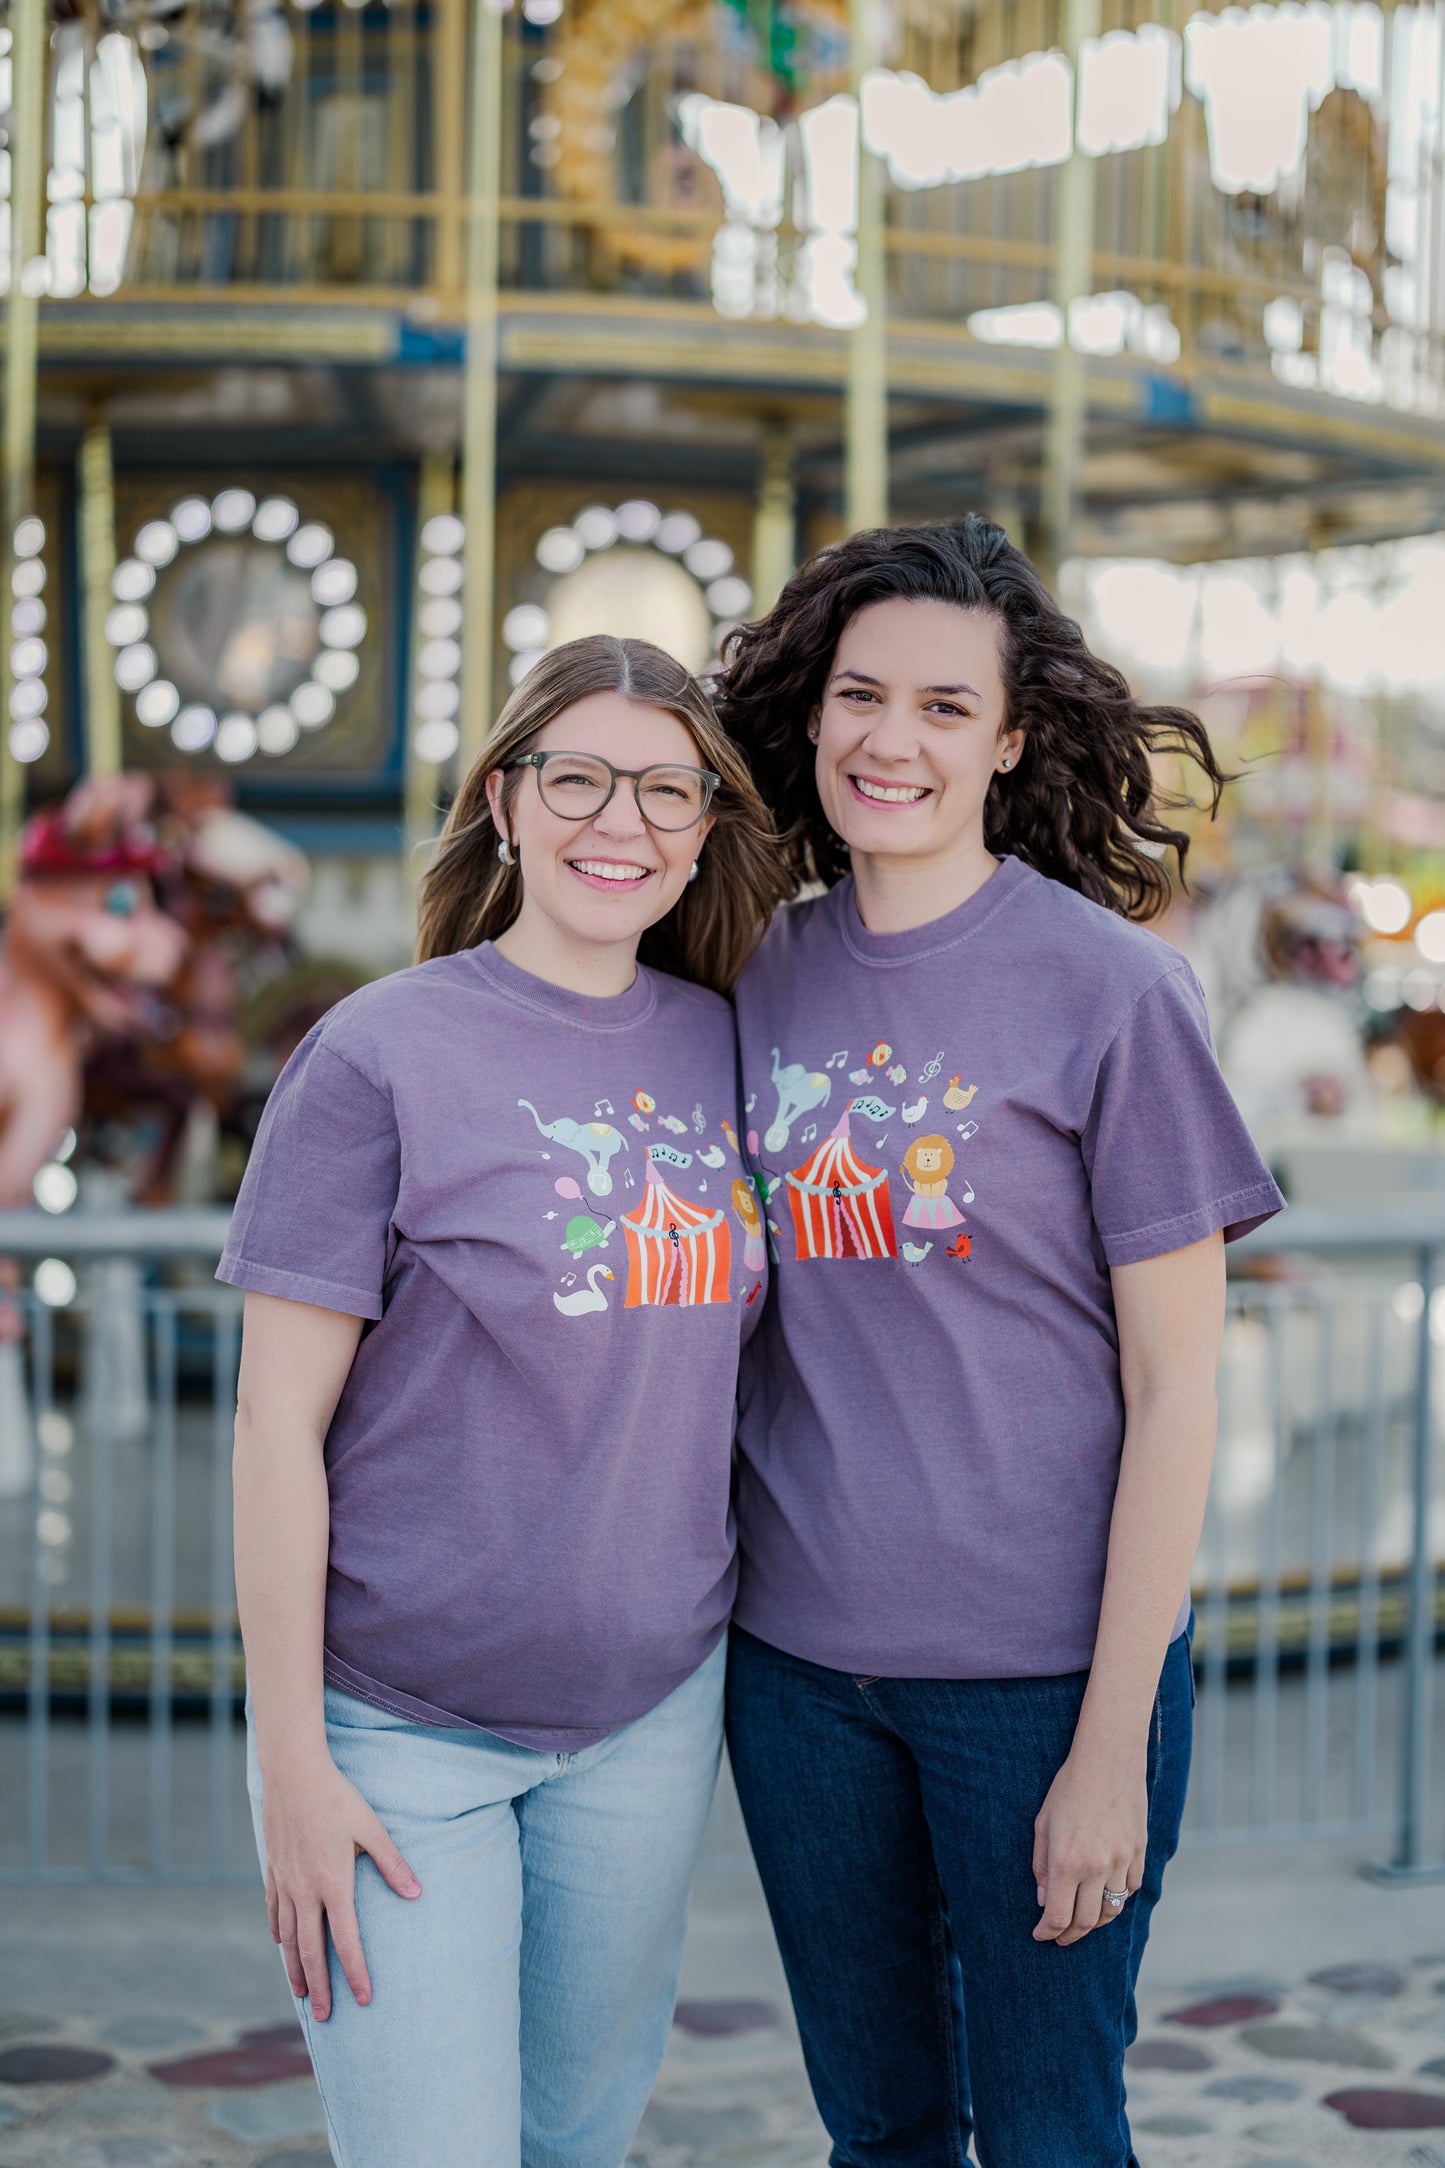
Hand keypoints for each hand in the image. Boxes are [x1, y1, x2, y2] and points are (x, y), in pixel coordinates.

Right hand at [260, 1752, 420, 2019]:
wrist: (293, 1774)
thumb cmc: (337, 1798)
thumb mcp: (371, 1828)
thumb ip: (392, 1863)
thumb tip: (415, 1893)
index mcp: (333, 1884)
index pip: (346, 1940)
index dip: (356, 1972)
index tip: (363, 1999)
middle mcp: (305, 1891)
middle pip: (311, 1950)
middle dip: (320, 1986)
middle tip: (326, 2016)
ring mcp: (285, 1883)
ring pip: (287, 1938)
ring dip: (295, 1968)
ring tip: (301, 1993)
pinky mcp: (272, 1870)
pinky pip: (273, 1911)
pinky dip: (278, 1933)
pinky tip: (281, 1944)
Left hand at [1031, 1743, 1145, 1947]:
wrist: (1108, 1759)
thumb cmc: (1068, 1788)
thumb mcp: (1043, 1824)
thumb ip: (1042, 1865)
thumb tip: (1044, 1900)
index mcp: (1067, 1861)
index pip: (1058, 1916)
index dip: (1048, 1932)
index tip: (1040, 1935)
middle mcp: (1096, 1867)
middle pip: (1086, 1921)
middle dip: (1070, 1934)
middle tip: (1060, 1937)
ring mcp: (1122, 1861)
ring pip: (1112, 1909)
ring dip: (1095, 1921)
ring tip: (1083, 1920)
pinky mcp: (1140, 1852)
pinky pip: (1131, 1888)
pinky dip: (1118, 1897)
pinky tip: (1106, 1894)